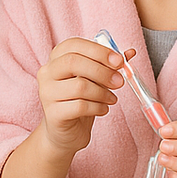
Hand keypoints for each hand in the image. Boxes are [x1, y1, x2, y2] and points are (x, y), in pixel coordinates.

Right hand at [34, 37, 124, 155]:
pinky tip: (103, 109)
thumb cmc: (80, 100)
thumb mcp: (94, 79)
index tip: (119, 61)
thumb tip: (130, 52)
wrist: (66, 132)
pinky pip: (80, 106)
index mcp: (56, 58)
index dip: (98, 51)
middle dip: (102, 71)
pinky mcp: (53, 114)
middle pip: (73, 62)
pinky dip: (98, 107)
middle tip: (120, 81)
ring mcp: (46, 93)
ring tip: (112, 98)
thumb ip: (109, 64)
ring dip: (103, 92)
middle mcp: (47, 73)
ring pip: (79, 86)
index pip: (74, 45)